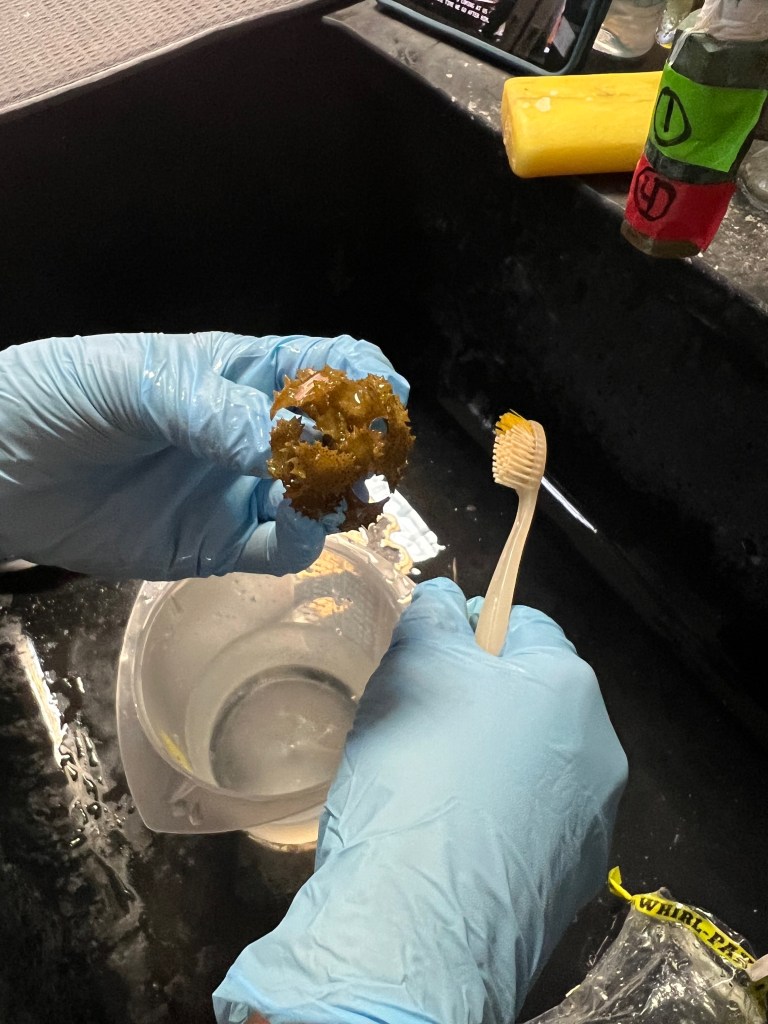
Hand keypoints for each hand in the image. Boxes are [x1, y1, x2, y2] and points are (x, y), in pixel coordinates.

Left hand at [0, 332, 407, 579]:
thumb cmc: (58, 397)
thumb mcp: (133, 382)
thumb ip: (213, 412)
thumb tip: (290, 446)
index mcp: (239, 373)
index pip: (323, 364)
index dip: (361, 375)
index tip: (383, 394)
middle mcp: (251, 433)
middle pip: (335, 437)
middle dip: (361, 444)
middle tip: (366, 457)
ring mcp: (239, 491)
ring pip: (317, 497)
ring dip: (334, 496)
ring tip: (320, 492)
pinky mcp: (219, 544)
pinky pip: (280, 547)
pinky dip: (301, 539)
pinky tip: (294, 526)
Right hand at [213, 578, 627, 1023]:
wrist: (417, 922)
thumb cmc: (418, 767)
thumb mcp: (413, 665)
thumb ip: (433, 615)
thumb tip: (448, 598)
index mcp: (570, 686)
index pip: (525, 624)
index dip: (472, 628)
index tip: (430, 654)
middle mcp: (600, 750)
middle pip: (532, 695)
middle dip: (480, 695)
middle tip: (419, 719)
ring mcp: (592, 821)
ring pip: (533, 761)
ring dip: (490, 756)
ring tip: (430, 783)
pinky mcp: (571, 878)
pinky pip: (530, 821)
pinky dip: (496, 814)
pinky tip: (450, 836)